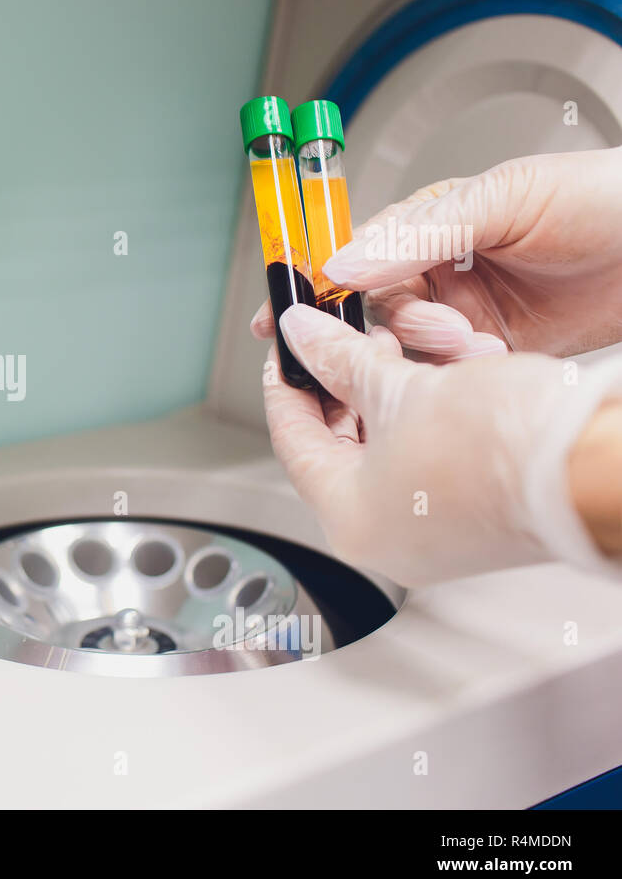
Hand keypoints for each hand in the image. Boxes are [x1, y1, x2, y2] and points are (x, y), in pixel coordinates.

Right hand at [252, 147, 621, 360]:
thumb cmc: (607, 200)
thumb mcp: (507, 199)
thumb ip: (420, 233)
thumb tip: (344, 261)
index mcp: (432, 222)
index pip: (354, 253)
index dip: (314, 285)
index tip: (282, 316)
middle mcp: (441, 269)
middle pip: (375, 311)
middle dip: (396, 327)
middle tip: (440, 330)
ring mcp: (466, 313)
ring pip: (409, 349)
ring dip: (433, 355)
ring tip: (480, 344)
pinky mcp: (496, 352)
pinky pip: (451, 374)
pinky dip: (459, 377)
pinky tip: (490, 364)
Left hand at [264, 305, 621, 584]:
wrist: (592, 468)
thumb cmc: (505, 445)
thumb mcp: (402, 385)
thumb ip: (342, 358)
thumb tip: (304, 336)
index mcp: (349, 520)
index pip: (291, 441)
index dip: (286, 385)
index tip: (286, 350)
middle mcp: (383, 543)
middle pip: (333, 452)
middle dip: (337, 389)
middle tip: (337, 343)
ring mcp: (427, 540)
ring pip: (378, 457)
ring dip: (378, 400)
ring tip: (387, 350)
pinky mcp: (467, 528)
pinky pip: (419, 470)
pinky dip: (414, 426)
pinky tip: (424, 383)